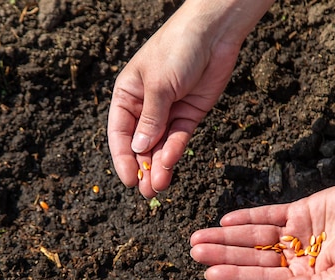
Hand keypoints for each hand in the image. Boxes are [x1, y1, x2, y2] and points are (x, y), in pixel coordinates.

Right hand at [107, 1, 272, 197]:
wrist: (214, 32)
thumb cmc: (177, 49)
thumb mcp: (158, 85)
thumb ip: (150, 120)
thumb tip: (139, 151)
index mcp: (127, 96)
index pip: (119, 133)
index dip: (122, 158)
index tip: (128, 180)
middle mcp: (145, 107)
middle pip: (140, 145)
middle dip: (143, 168)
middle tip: (147, 192)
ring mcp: (168, 112)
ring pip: (160, 146)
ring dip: (159, 166)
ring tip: (159, 187)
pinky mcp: (189, 114)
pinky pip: (179, 138)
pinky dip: (175, 152)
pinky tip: (171, 164)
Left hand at [190, 178, 334, 279]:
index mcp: (305, 279)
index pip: (262, 279)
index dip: (234, 276)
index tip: (208, 274)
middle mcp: (296, 259)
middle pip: (251, 257)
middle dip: (222, 255)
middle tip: (193, 252)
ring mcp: (296, 235)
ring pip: (254, 236)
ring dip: (227, 237)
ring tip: (198, 237)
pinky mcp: (299, 212)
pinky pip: (268, 214)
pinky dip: (247, 217)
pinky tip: (225, 221)